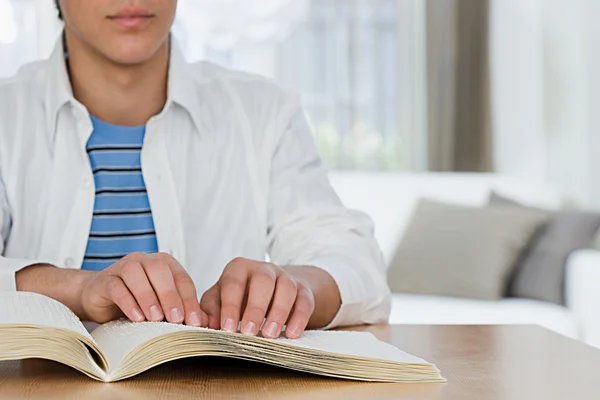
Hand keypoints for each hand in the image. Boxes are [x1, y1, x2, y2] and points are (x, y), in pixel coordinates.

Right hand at [80, 252, 205, 325]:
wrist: (101, 298)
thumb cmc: (137, 301)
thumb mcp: (162, 306)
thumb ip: (182, 310)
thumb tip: (204, 323)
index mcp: (164, 264)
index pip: (181, 279)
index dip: (189, 300)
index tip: (195, 322)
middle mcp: (144, 261)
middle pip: (159, 270)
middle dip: (170, 295)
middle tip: (176, 319)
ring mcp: (123, 267)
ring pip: (136, 274)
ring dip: (148, 296)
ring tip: (156, 318)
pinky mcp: (105, 280)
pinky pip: (117, 286)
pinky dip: (128, 301)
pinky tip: (136, 317)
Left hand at [200, 258, 315, 338]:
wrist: (271, 288)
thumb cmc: (238, 296)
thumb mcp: (219, 298)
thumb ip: (210, 309)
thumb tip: (203, 324)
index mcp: (238, 268)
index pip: (233, 282)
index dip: (230, 305)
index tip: (227, 328)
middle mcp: (263, 268)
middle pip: (263, 281)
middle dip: (255, 308)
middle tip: (248, 332)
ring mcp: (285, 277)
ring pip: (286, 288)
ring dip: (279, 312)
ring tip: (269, 335)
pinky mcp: (302, 289)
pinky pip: (305, 300)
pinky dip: (299, 317)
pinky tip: (292, 334)